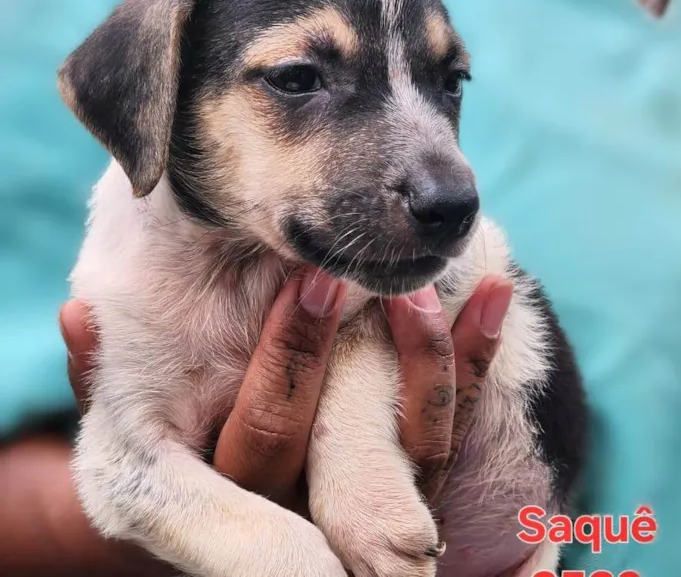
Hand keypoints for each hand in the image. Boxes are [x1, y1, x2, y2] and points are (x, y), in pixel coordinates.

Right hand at [61, 269, 510, 571]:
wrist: (244, 514)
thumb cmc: (175, 443)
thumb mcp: (135, 420)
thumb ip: (104, 377)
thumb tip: (81, 314)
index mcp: (227, 493)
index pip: (253, 450)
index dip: (287, 366)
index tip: (309, 280)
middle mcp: (306, 507)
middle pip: (332, 443)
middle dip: (331, 355)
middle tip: (337, 271)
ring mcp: (373, 501)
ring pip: (414, 444)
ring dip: (427, 355)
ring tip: (424, 278)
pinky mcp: (414, 479)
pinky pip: (453, 426)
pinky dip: (473, 357)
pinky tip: (494, 294)